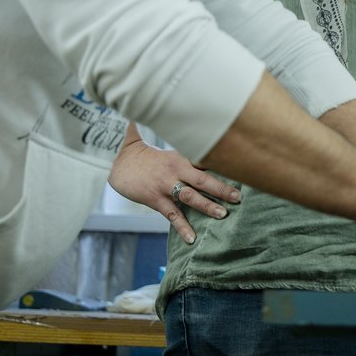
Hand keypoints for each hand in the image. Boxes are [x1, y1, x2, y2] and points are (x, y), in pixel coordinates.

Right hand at [109, 136, 241, 243]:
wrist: (113, 164)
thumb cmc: (138, 154)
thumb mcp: (164, 144)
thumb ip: (174, 134)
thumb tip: (179, 117)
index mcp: (180, 156)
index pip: (206, 161)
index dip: (223, 166)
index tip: (242, 169)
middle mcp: (175, 171)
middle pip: (204, 180)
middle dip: (223, 188)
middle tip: (239, 197)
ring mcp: (165, 186)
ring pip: (191, 197)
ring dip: (208, 206)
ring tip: (224, 214)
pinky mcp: (155, 199)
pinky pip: (172, 215)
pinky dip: (183, 227)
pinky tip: (192, 238)